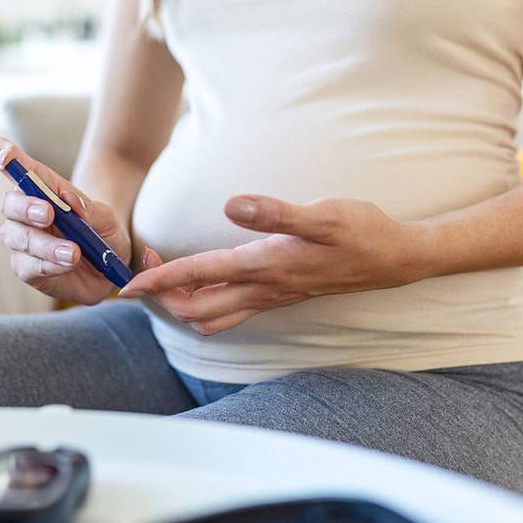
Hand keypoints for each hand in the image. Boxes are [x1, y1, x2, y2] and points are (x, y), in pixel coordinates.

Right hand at [0, 136, 130, 304]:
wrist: (108, 268)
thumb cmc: (103, 234)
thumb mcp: (107, 219)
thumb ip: (90, 210)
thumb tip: (69, 200)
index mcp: (41, 187)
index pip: (13, 165)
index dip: (0, 154)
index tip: (5, 156)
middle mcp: (23, 211)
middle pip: (10, 203)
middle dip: (26, 207)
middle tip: (48, 213)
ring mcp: (21, 240)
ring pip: (19, 238)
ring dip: (45, 244)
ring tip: (73, 252)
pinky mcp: (25, 268)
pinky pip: (30, 266)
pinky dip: (51, 264)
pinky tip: (69, 263)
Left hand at [119, 195, 431, 334]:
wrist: (394, 259)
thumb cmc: (361, 232)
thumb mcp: (322, 214)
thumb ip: (274, 213)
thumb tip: (231, 204)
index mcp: (265, 266)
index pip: (199, 276)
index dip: (159, 279)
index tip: (128, 283)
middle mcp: (263, 289)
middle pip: (196, 309)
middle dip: (163, 296)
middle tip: (143, 268)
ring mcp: (271, 297)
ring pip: (212, 317)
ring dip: (182, 304)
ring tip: (164, 279)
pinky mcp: (279, 296)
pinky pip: (231, 314)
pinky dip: (205, 306)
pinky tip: (202, 286)